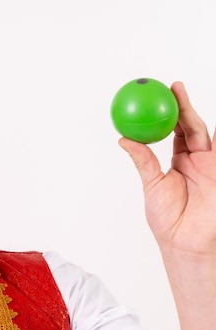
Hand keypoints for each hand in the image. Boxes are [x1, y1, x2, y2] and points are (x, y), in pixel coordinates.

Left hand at [120, 82, 215, 259]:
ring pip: (203, 132)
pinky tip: (205, 120)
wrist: (187, 240)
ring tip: (180, 94)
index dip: (169, 112)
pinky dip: (211, 133)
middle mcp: (197, 159)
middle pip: (191, 125)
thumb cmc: (168, 218)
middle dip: (183, 105)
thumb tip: (123, 139)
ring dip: (192, 114)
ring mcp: (212, 163)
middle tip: (173, 87)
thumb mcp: (151, 185)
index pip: (175, 130)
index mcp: (179, 161)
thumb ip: (143, 160)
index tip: (157, 95)